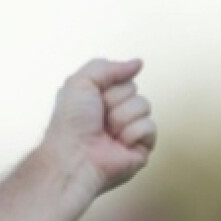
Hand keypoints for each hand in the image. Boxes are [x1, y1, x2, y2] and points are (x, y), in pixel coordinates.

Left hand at [42, 58, 157, 195]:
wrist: (74, 156)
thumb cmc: (70, 125)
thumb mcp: (80, 82)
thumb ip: (107, 67)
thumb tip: (136, 63)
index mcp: (99, 101)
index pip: (122, 79)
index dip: (108, 86)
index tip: (93, 100)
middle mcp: (114, 116)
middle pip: (134, 90)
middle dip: (115, 100)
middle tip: (99, 117)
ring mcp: (129, 132)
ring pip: (144, 105)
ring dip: (121, 117)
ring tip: (106, 132)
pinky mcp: (141, 148)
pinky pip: (150, 127)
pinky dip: (132, 133)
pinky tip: (118, 143)